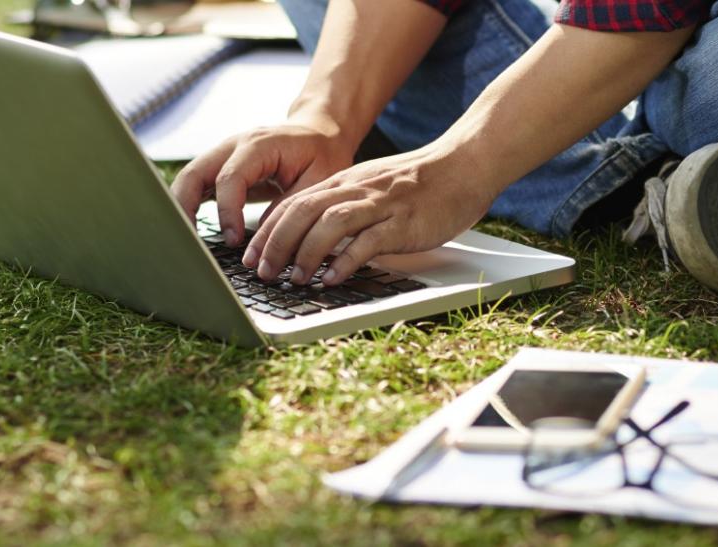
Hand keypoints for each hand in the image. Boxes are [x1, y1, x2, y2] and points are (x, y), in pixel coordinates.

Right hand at [169, 121, 356, 246]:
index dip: (227, 211)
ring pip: (188, 179)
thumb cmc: (322, 154)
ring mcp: (223, 155)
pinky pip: (197, 186)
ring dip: (182, 210)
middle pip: (193, 173)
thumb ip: (290, 206)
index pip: (229, 178)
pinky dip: (189, 208)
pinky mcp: (221, 168)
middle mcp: (233, 146)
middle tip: (191, 243)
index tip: (233, 240)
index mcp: (258, 144)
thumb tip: (262, 239)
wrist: (319, 133)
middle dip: (186, 208)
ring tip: (187, 242)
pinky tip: (192, 233)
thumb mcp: (318, 179)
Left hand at [243, 147, 495, 285]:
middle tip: (262, 272)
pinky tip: (333, 279)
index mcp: (346, 181)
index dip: (267, 231)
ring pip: (329, 224)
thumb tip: (317, 237)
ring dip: (305, 253)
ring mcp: (380, 204)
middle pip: (302, 212)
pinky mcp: (403, 222)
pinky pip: (368, 241)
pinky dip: (346, 261)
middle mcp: (357, 189)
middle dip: (276, 244)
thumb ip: (348, 205)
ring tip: (294, 279)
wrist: (465, 164)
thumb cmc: (423, 181)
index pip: (293, 203)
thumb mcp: (374, 186)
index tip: (252, 256)